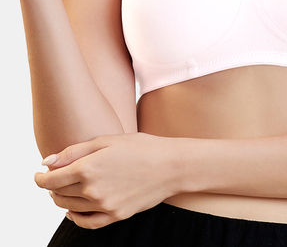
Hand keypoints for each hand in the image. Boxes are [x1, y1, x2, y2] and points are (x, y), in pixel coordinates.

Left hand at [34, 133, 183, 228]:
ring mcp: (104, 206)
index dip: (41, 177)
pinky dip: (75, 218)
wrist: (171, 166)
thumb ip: (74, 151)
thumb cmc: (140, 147)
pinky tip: (73, 210)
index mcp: (89, 167)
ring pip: (70, 208)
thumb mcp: (107, 140)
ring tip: (63, 189)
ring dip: (61, 199)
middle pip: (58, 194)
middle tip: (53, 177)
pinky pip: (87, 223)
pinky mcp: (115, 216)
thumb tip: (47, 162)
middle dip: (51, 186)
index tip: (38, 173)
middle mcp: (93, 190)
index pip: (52, 179)